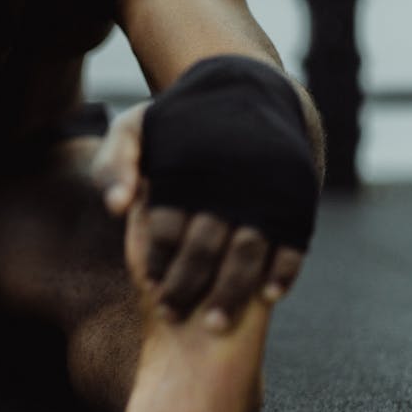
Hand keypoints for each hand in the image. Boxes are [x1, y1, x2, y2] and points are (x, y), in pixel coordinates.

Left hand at [90, 103, 305, 331]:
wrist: (248, 87)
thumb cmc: (180, 122)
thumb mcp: (135, 129)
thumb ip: (114, 165)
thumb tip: (116, 208)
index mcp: (184, 166)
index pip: (166, 229)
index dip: (156, 263)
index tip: (150, 286)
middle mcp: (225, 179)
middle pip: (204, 247)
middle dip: (186, 287)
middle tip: (172, 315)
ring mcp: (265, 189)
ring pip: (248, 251)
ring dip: (232, 293)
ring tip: (213, 323)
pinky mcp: (297, 196)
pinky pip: (295, 241)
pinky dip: (284, 272)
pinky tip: (268, 296)